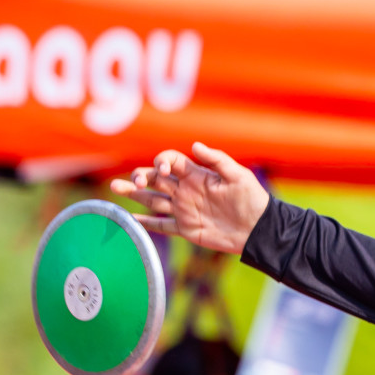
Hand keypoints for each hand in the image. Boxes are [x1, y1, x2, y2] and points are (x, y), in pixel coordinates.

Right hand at [110, 143, 268, 253]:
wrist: (258, 230)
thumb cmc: (252, 199)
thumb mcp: (238, 176)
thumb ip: (217, 160)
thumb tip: (195, 145)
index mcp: (196, 175)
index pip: (170, 162)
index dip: (161, 162)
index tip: (163, 170)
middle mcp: (186, 190)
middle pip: (155, 179)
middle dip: (140, 176)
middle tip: (133, 180)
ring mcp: (184, 209)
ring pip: (153, 200)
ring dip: (134, 194)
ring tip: (115, 188)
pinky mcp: (186, 229)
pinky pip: (161, 225)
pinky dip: (145, 224)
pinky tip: (129, 220)